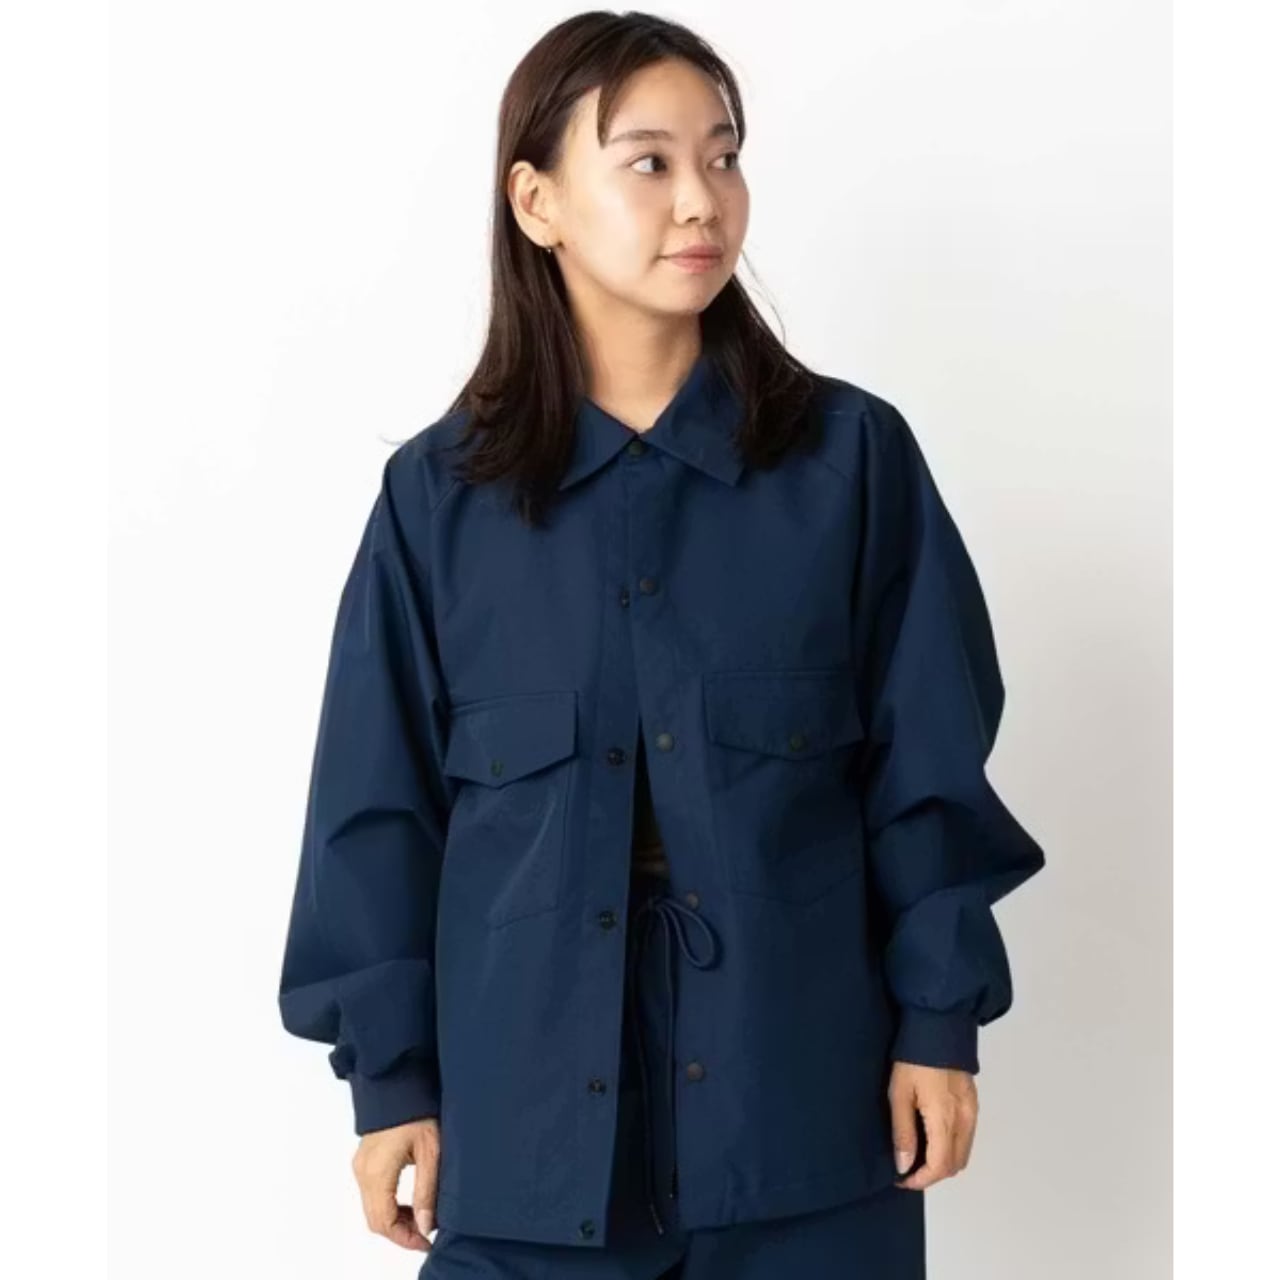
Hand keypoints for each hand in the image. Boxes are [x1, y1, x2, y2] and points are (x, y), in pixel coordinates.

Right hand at [351, 1116, 440, 1250]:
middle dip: (401, 1232)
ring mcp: (361, 1166)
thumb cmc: (417, 1110)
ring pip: (373, 1209)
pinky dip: (389, 1206)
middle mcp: (363, 1172)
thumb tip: (424, 1226)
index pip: (384, 1222)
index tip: (426, 1242)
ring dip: (395, 1220)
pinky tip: (410, 1203)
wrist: (398, 1081)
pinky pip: (372, 1195)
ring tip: (422, 1218)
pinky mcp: (364, 1161)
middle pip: (376, 1219)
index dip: (405, 1238)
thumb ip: (426, 1191)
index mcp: (376, 1172)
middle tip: (427, 1234)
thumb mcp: (430, 1151)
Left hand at [888, 1061, 977, 1190]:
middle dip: (932, 1174)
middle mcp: (965, 1120)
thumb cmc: (913, 1059)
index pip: (940, 1166)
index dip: (921, 1179)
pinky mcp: (973, 1103)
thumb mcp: (899, 1094)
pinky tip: (932, 1137)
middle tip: (907, 1168)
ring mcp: (972, 1112)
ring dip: (943, 1162)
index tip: (902, 1178)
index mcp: (945, 1119)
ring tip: (917, 1154)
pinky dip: (952, 1147)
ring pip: (963, 1154)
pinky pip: (967, 1138)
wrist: (939, 1028)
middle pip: (954, 1165)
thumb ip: (903, 1132)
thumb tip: (904, 1165)